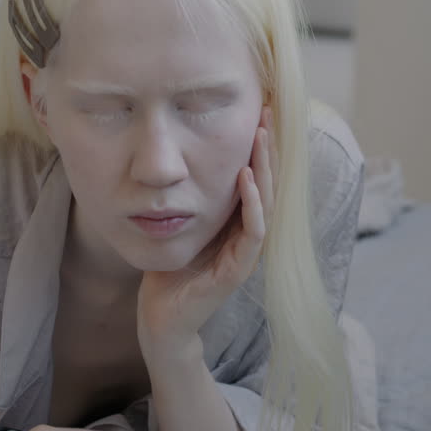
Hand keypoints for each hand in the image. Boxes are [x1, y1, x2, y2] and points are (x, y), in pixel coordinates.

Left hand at [137, 106, 275, 358]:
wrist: (162, 319)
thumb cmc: (169, 274)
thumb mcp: (180, 225)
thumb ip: (189, 199)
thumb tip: (177, 159)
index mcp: (237, 224)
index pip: (257, 179)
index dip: (260, 147)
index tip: (257, 111)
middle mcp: (248, 236)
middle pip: (267, 185)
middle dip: (268, 148)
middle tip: (267, 111)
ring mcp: (246, 253)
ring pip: (266, 203)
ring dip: (265, 169)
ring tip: (261, 137)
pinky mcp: (237, 270)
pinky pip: (253, 231)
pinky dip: (252, 203)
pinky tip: (246, 178)